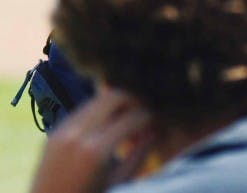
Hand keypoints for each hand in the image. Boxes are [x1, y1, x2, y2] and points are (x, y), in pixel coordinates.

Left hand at [30, 88, 153, 192]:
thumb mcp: (119, 182)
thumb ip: (139, 154)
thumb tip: (155, 131)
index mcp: (97, 150)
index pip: (134, 117)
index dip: (151, 116)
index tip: (158, 122)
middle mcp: (78, 134)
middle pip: (114, 97)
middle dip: (134, 101)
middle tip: (145, 114)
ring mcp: (63, 130)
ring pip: (98, 99)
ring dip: (116, 105)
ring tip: (127, 121)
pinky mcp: (55, 131)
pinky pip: (83, 110)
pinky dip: (99, 112)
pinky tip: (107, 127)